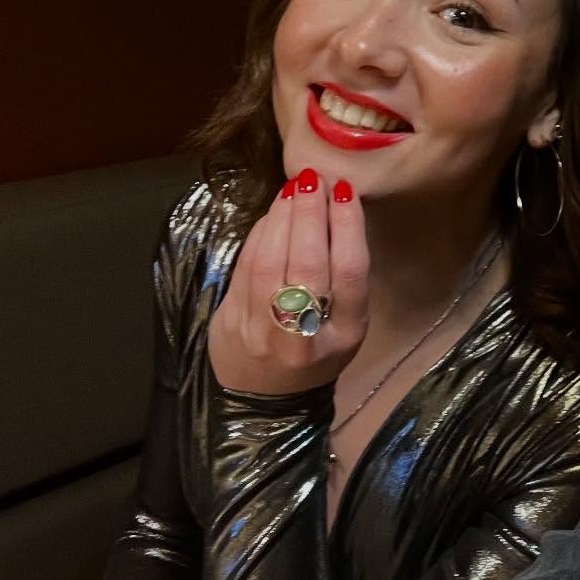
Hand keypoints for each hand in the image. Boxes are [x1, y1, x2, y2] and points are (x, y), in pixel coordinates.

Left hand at [207, 170, 369, 396]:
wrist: (267, 400)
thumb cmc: (318, 351)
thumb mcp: (347, 324)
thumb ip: (344, 276)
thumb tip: (333, 207)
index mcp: (345, 334)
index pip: (348, 271)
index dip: (346, 226)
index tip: (344, 191)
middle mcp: (303, 335)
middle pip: (307, 263)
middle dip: (310, 214)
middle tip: (314, 179)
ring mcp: (262, 331)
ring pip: (270, 262)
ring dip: (282, 217)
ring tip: (294, 189)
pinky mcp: (231, 323)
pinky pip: (245, 268)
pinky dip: (260, 234)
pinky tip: (273, 214)